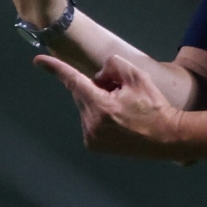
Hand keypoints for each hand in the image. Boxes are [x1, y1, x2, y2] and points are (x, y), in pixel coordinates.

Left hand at [37, 49, 187, 159]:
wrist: (167, 137)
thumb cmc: (154, 106)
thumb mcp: (137, 76)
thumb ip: (112, 65)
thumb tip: (96, 76)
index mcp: (101, 106)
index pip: (73, 81)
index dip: (55, 68)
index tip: (38, 61)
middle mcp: (91, 124)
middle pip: (81, 93)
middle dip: (96, 87)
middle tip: (120, 93)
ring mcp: (91, 137)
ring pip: (85, 106)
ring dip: (97, 102)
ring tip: (123, 111)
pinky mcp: (93, 145)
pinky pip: (88, 120)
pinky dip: (98, 116)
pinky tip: (118, 121)